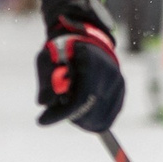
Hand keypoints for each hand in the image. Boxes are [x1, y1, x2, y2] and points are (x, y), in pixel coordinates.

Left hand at [37, 5, 123, 130]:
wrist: (87, 40)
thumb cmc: (63, 51)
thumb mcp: (47, 59)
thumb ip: (46, 80)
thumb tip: (43, 103)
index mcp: (92, 62)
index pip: (81, 97)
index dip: (61, 112)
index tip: (41, 121)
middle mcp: (110, 73)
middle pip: (90, 110)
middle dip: (70, 116)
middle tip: (55, 111)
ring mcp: (118, 83)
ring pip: (99, 118)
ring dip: (80, 119)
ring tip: (69, 104)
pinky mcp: (121, 92)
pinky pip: (107, 117)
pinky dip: (91, 120)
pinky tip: (80, 111)